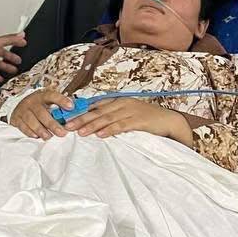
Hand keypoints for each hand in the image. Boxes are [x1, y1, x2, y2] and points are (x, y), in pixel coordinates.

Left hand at [0, 33, 25, 81]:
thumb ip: (10, 39)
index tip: (22, 44)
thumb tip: (21, 35)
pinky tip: (1, 78)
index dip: (14, 43)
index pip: (6, 42)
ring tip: (14, 70)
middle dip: (11, 57)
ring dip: (6, 67)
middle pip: (3, 54)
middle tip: (18, 60)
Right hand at [9, 88, 74, 139]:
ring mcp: (23, 110)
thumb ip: (61, 106)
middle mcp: (32, 102)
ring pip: (32, 121)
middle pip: (42, 113)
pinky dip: (29, 132)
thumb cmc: (39, 105)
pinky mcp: (16, 119)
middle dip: (52, 124)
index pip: (52, 96)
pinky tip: (36, 136)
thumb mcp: (48, 102)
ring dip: (41, 130)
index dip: (62, 100)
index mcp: (42, 96)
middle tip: (62, 133)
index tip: (71, 107)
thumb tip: (78, 109)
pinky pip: (23, 127)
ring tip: (49, 136)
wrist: (19, 106)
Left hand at [67, 99, 193, 145]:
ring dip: (93, 125)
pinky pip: (121, 125)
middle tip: (68, 126)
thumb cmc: (148, 120)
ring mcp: (131, 111)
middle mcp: (123, 104)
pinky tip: (100, 135)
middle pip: (99, 111)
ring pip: (108, 118)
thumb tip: (96, 126)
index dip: (81, 112)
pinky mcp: (139, 120)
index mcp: (120, 101)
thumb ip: (114, 118)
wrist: (169, 121)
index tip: (68, 118)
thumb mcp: (129, 116)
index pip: (97, 106)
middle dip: (82, 119)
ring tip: (80, 132)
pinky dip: (110, 130)